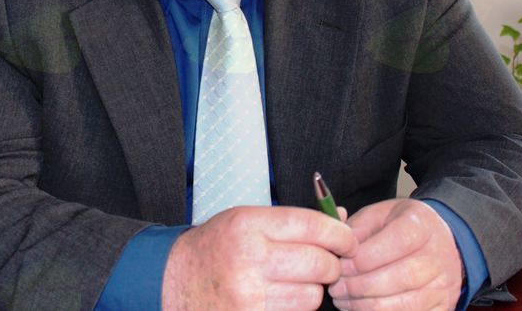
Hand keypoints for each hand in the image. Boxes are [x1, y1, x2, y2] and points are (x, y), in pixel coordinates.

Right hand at [162, 205, 355, 309]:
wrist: (173, 281)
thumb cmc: (215, 247)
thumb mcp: (246, 220)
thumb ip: (293, 220)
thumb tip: (343, 219)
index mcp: (248, 224)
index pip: (313, 226)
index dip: (340, 234)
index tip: (347, 240)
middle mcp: (250, 259)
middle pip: (321, 264)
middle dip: (331, 265)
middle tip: (324, 263)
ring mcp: (250, 295)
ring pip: (313, 295)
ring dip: (312, 289)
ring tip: (291, 281)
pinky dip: (295, 307)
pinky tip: (279, 298)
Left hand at [329, 198, 462, 310]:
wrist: (440, 241)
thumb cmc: (400, 227)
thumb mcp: (379, 215)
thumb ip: (356, 227)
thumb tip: (337, 242)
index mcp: (420, 225)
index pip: (396, 242)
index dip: (365, 258)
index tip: (341, 265)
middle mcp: (437, 256)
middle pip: (401, 277)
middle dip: (361, 285)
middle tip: (336, 287)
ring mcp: (442, 286)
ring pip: (404, 304)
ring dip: (367, 305)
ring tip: (343, 300)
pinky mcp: (442, 307)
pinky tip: (360, 308)